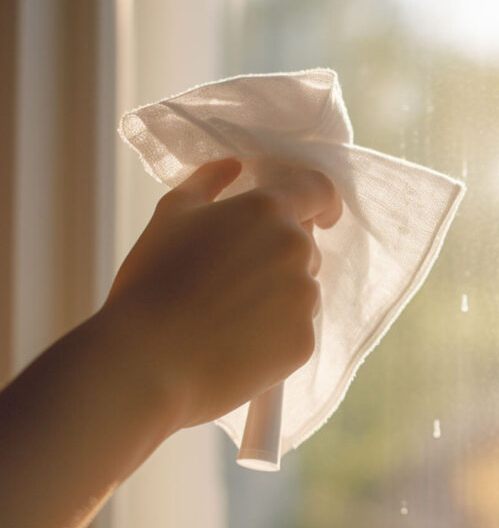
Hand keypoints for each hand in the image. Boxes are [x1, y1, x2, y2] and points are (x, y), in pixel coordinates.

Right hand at [101, 158, 342, 429]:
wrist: (147, 362)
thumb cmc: (151, 282)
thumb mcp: (170, 215)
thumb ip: (207, 181)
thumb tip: (234, 166)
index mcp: (269, 212)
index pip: (320, 190)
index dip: (322, 200)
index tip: (319, 213)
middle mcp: (296, 250)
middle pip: (305, 246)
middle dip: (277, 256)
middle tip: (230, 278)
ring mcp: (305, 298)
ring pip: (302, 289)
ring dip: (276, 296)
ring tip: (224, 315)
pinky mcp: (303, 341)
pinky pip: (296, 330)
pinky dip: (273, 335)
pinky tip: (233, 342)